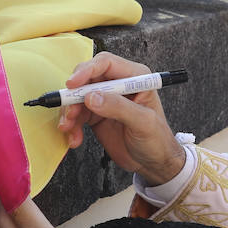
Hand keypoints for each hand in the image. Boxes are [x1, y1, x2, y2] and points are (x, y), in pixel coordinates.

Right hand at [56, 52, 187, 184]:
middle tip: (69, 111)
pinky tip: (75, 138)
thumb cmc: (157, 140)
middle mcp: (118, 84)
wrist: (153, 164)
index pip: (106, 63)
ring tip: (69, 129)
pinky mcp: (96, 114)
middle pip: (87, 78)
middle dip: (74, 95)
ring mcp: (105, 99)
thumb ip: (119, 107)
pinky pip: (77, 114)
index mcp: (135, 77)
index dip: (87, 70)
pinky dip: (72, 126)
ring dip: (70, 113)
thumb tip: (92, 96)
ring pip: (78, 97)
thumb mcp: (143, 123)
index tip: (73, 84)